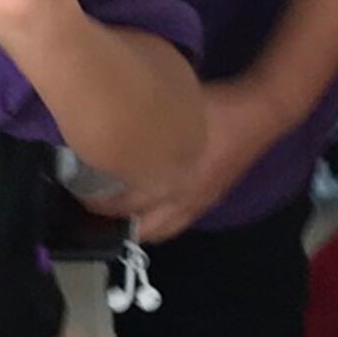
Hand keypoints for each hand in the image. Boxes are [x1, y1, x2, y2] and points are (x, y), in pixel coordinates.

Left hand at [107, 68, 294, 245]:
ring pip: (161, 231)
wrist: (261, 112)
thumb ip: (140, 118)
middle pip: (142, 229)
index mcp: (173, 179)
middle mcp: (185, 199)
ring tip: (112, 216)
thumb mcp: (171, 105)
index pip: (127, 204)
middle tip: (89, 208)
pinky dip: (156, 223)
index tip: (76, 189)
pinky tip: (144, 211)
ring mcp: (199, 203)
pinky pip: (177, 223)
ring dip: (135, 228)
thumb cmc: (214, 105)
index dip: (98, 202)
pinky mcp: (209, 199)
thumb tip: (104, 116)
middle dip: (113, 224)